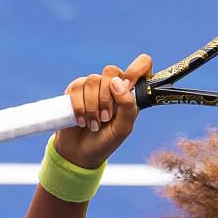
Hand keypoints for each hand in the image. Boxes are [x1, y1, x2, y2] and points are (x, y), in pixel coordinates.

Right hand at [52, 52, 151, 169]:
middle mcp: (112, 85)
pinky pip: (77, 87)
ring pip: (92, 80)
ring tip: (94, 124)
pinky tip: (82, 121)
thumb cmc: (106, 141)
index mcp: (129, 91)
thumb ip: (128, 106)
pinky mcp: (75, 89)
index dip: (137, 70)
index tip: (129, 86)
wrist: (80, 152)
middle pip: (111, 71)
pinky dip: (80, 107)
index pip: (142, 64)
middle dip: (107, 97)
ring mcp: (93, 85)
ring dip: (93, 107)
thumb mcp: (123, 128)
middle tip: (106, 117)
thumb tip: (117, 82)